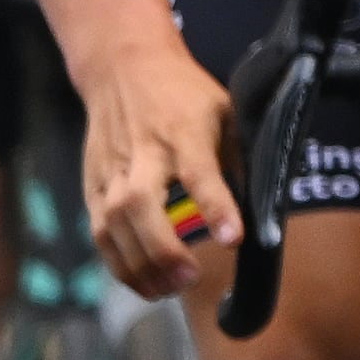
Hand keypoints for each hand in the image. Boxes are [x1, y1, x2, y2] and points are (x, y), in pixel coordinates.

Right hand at [82, 48, 231, 301]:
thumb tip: (266, 202)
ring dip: (138, 265)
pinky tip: (142, 283)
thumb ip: (239, 154)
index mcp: (184, 132)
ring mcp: (111, 171)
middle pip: (140, 207)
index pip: (200, 173)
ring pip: (112, 225)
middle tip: (189, 279)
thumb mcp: (226, 111)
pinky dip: (117, 262)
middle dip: (162, 249)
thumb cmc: (185, 93)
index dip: (217, 208)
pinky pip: (99, 231)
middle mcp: (143, 154)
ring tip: (168, 291)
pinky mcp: (93, 185)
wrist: (123, 68)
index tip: (233, 239)